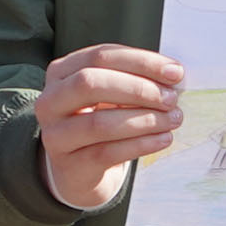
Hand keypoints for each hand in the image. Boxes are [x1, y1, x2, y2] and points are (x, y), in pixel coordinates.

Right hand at [35, 43, 184, 212]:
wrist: (80, 169)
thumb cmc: (100, 120)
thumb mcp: (110, 95)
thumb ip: (134, 79)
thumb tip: (173, 75)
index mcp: (61, 72)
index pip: (100, 56)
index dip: (141, 62)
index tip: (175, 72)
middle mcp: (50, 101)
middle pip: (91, 84)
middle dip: (138, 89)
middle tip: (172, 99)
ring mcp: (55, 134)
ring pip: (99, 123)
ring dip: (145, 120)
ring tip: (174, 120)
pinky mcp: (68, 165)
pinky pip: (107, 152)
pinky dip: (141, 144)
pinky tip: (163, 139)